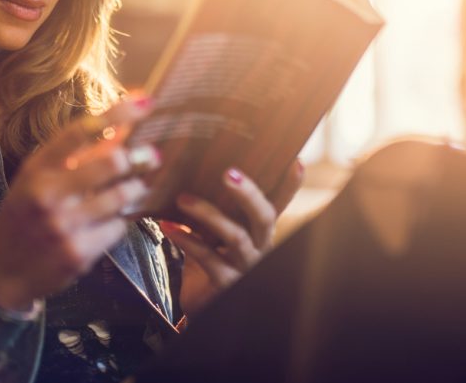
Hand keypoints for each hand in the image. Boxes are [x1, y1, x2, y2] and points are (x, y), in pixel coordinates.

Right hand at [0, 97, 157, 311]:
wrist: (0, 272)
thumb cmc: (25, 216)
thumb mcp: (37, 180)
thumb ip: (73, 157)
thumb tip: (121, 128)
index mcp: (36, 170)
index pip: (81, 131)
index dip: (117, 113)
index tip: (145, 101)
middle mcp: (48, 195)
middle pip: (111, 162)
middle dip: (139, 157)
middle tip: (152, 155)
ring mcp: (63, 226)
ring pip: (122, 196)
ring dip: (136, 189)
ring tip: (136, 187)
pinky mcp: (78, 254)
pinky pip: (118, 227)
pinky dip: (119, 221)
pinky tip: (110, 222)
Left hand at [160, 159, 303, 316]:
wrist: (200, 303)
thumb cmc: (208, 259)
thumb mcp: (214, 231)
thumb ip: (214, 207)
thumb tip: (192, 170)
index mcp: (260, 231)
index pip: (279, 204)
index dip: (290, 185)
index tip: (296, 162)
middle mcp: (260, 247)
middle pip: (265, 217)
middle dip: (249, 194)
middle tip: (228, 173)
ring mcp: (246, 266)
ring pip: (236, 236)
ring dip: (208, 214)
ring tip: (183, 199)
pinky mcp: (226, 283)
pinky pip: (208, 257)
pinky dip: (186, 239)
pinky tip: (169, 227)